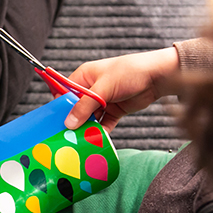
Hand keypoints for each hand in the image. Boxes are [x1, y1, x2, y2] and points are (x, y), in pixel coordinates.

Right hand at [64, 46, 180, 131]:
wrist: (156, 77)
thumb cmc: (129, 72)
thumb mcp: (103, 88)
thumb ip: (85, 106)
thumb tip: (69, 122)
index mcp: (84, 76)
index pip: (65, 92)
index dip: (60, 106)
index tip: (56, 121)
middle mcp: (91, 89)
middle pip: (76, 108)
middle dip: (73, 120)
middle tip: (67, 135)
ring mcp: (103, 101)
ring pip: (89, 118)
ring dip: (87, 128)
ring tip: (81, 140)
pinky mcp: (114, 111)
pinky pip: (103, 124)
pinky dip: (100, 132)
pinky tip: (97, 140)